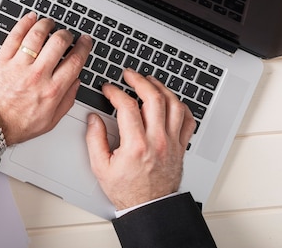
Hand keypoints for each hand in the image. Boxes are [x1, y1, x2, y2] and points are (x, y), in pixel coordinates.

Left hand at [0, 12, 92, 144]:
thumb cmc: (16, 124)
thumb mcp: (50, 121)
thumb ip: (66, 101)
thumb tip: (76, 82)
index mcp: (52, 90)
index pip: (74, 61)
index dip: (83, 47)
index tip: (84, 41)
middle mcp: (37, 75)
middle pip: (58, 43)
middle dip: (66, 34)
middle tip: (66, 34)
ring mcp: (19, 66)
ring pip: (37, 35)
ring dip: (46, 25)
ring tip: (49, 23)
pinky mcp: (2, 61)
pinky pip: (14, 36)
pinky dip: (24, 24)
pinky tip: (30, 18)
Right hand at [85, 69, 194, 209]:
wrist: (149, 207)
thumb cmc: (127, 190)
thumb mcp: (100, 167)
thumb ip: (95, 139)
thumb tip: (94, 119)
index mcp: (136, 145)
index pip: (127, 106)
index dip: (115, 92)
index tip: (108, 89)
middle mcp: (157, 141)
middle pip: (154, 98)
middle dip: (139, 80)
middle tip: (129, 74)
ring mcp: (172, 142)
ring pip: (174, 104)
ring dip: (161, 88)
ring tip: (149, 81)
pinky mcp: (181, 146)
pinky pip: (188, 120)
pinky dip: (180, 105)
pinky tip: (170, 100)